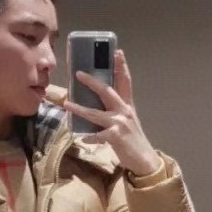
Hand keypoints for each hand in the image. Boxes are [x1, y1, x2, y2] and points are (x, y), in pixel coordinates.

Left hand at [64, 48, 159, 175]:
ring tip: (67, 104)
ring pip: (96, 114)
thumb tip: (97, 105)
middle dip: (92, 82)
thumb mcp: (127, 121)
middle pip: (107, 91)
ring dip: (80, 109)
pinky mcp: (116, 137)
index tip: (118, 52)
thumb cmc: (132, 140)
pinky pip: (98, 136)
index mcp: (127, 106)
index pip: (125, 82)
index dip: (122, 66)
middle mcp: (124, 111)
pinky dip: (89, 137)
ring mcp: (120, 124)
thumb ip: (115, 111)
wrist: (144, 159)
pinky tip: (81, 137)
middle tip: (78, 73)